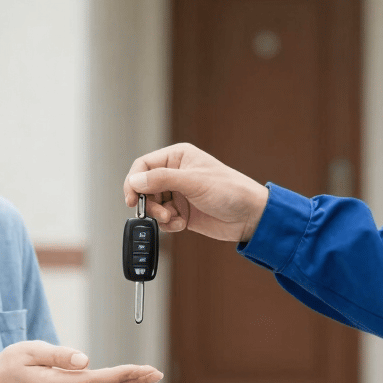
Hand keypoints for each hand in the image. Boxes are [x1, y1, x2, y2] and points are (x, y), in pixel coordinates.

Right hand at [123, 143, 268, 241]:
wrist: (250, 217)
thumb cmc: (230, 190)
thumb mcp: (194, 182)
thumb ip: (162, 180)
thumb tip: (135, 180)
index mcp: (177, 157)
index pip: (144, 165)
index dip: (134, 181)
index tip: (131, 199)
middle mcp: (175, 174)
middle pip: (144, 188)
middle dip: (148, 203)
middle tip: (158, 213)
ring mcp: (178, 194)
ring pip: (152, 205)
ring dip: (159, 215)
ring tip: (173, 219)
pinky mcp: (182, 212)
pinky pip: (163, 219)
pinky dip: (169, 224)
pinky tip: (182, 224)